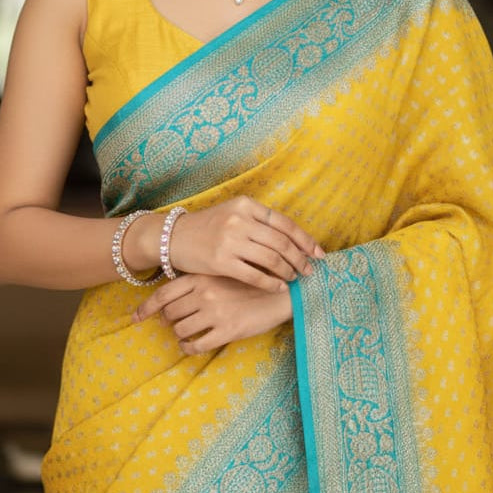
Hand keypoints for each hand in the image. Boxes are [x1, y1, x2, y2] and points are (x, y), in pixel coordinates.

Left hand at [133, 274, 292, 353]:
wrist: (283, 290)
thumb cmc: (252, 280)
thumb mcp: (223, 272)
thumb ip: (199, 281)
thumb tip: (173, 299)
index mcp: (202, 276)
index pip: (163, 294)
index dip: (146, 307)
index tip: (135, 317)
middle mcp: (204, 293)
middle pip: (170, 313)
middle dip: (169, 321)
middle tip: (174, 323)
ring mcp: (215, 313)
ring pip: (181, 330)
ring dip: (180, 334)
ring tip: (187, 334)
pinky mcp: (228, 330)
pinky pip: (197, 345)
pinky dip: (189, 348)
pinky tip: (192, 346)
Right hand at [170, 196, 324, 292]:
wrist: (173, 237)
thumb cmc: (208, 227)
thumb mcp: (233, 213)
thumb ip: (259, 221)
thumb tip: (294, 239)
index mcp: (246, 205)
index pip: (284, 223)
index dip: (305, 240)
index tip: (318, 253)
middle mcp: (239, 220)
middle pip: (281, 242)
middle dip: (300, 259)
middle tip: (309, 270)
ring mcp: (230, 241)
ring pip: (271, 259)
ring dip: (288, 271)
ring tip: (295, 278)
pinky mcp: (221, 261)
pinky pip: (255, 275)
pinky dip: (271, 283)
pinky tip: (279, 287)